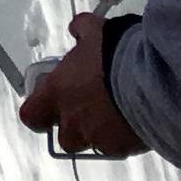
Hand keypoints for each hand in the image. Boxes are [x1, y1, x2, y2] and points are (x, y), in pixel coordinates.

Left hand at [17, 12, 146, 159]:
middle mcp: (72, 122)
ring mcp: (97, 139)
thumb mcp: (94, 31)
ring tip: (114, 113)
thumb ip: (81, 30)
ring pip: (91, 144)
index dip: (37, 111)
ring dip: (97, 132)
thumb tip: (76, 30)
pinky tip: (133, 120)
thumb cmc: (113, 54)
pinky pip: (117, 147)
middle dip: (73, 126)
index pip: (30, 115)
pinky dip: (121, 137)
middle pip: (64, 137)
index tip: (48, 102)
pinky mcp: (121, 149)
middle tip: (87, 107)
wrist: (149, 82)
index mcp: (57, 93)